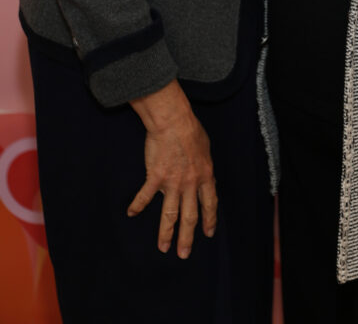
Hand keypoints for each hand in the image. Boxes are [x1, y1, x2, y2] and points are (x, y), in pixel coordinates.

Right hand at [128, 81, 216, 258]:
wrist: (174, 122)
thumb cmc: (191, 130)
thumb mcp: (206, 149)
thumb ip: (204, 166)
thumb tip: (204, 175)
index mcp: (205, 175)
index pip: (209, 203)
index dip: (209, 220)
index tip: (207, 233)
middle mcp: (190, 183)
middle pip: (190, 216)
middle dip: (187, 237)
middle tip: (184, 254)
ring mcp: (172, 183)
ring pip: (169, 214)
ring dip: (166, 233)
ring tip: (163, 247)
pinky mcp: (155, 177)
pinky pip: (145, 196)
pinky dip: (137, 205)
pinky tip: (131, 213)